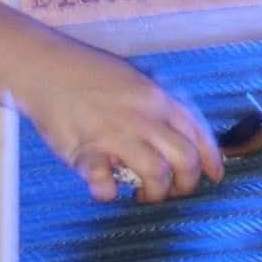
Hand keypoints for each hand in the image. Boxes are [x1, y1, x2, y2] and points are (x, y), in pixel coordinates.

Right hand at [17, 28, 224, 201]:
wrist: (47, 67)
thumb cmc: (92, 73)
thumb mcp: (137, 78)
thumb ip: (161, 102)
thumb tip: (184, 131)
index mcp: (158, 98)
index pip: (198, 133)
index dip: (212, 160)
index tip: (214, 176)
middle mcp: (143, 116)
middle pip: (185, 160)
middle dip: (185, 184)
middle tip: (171, 189)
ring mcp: (116, 134)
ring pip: (156, 175)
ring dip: (153, 193)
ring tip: (141, 193)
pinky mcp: (86, 151)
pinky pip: (105, 185)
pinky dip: (108, 193)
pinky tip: (107, 187)